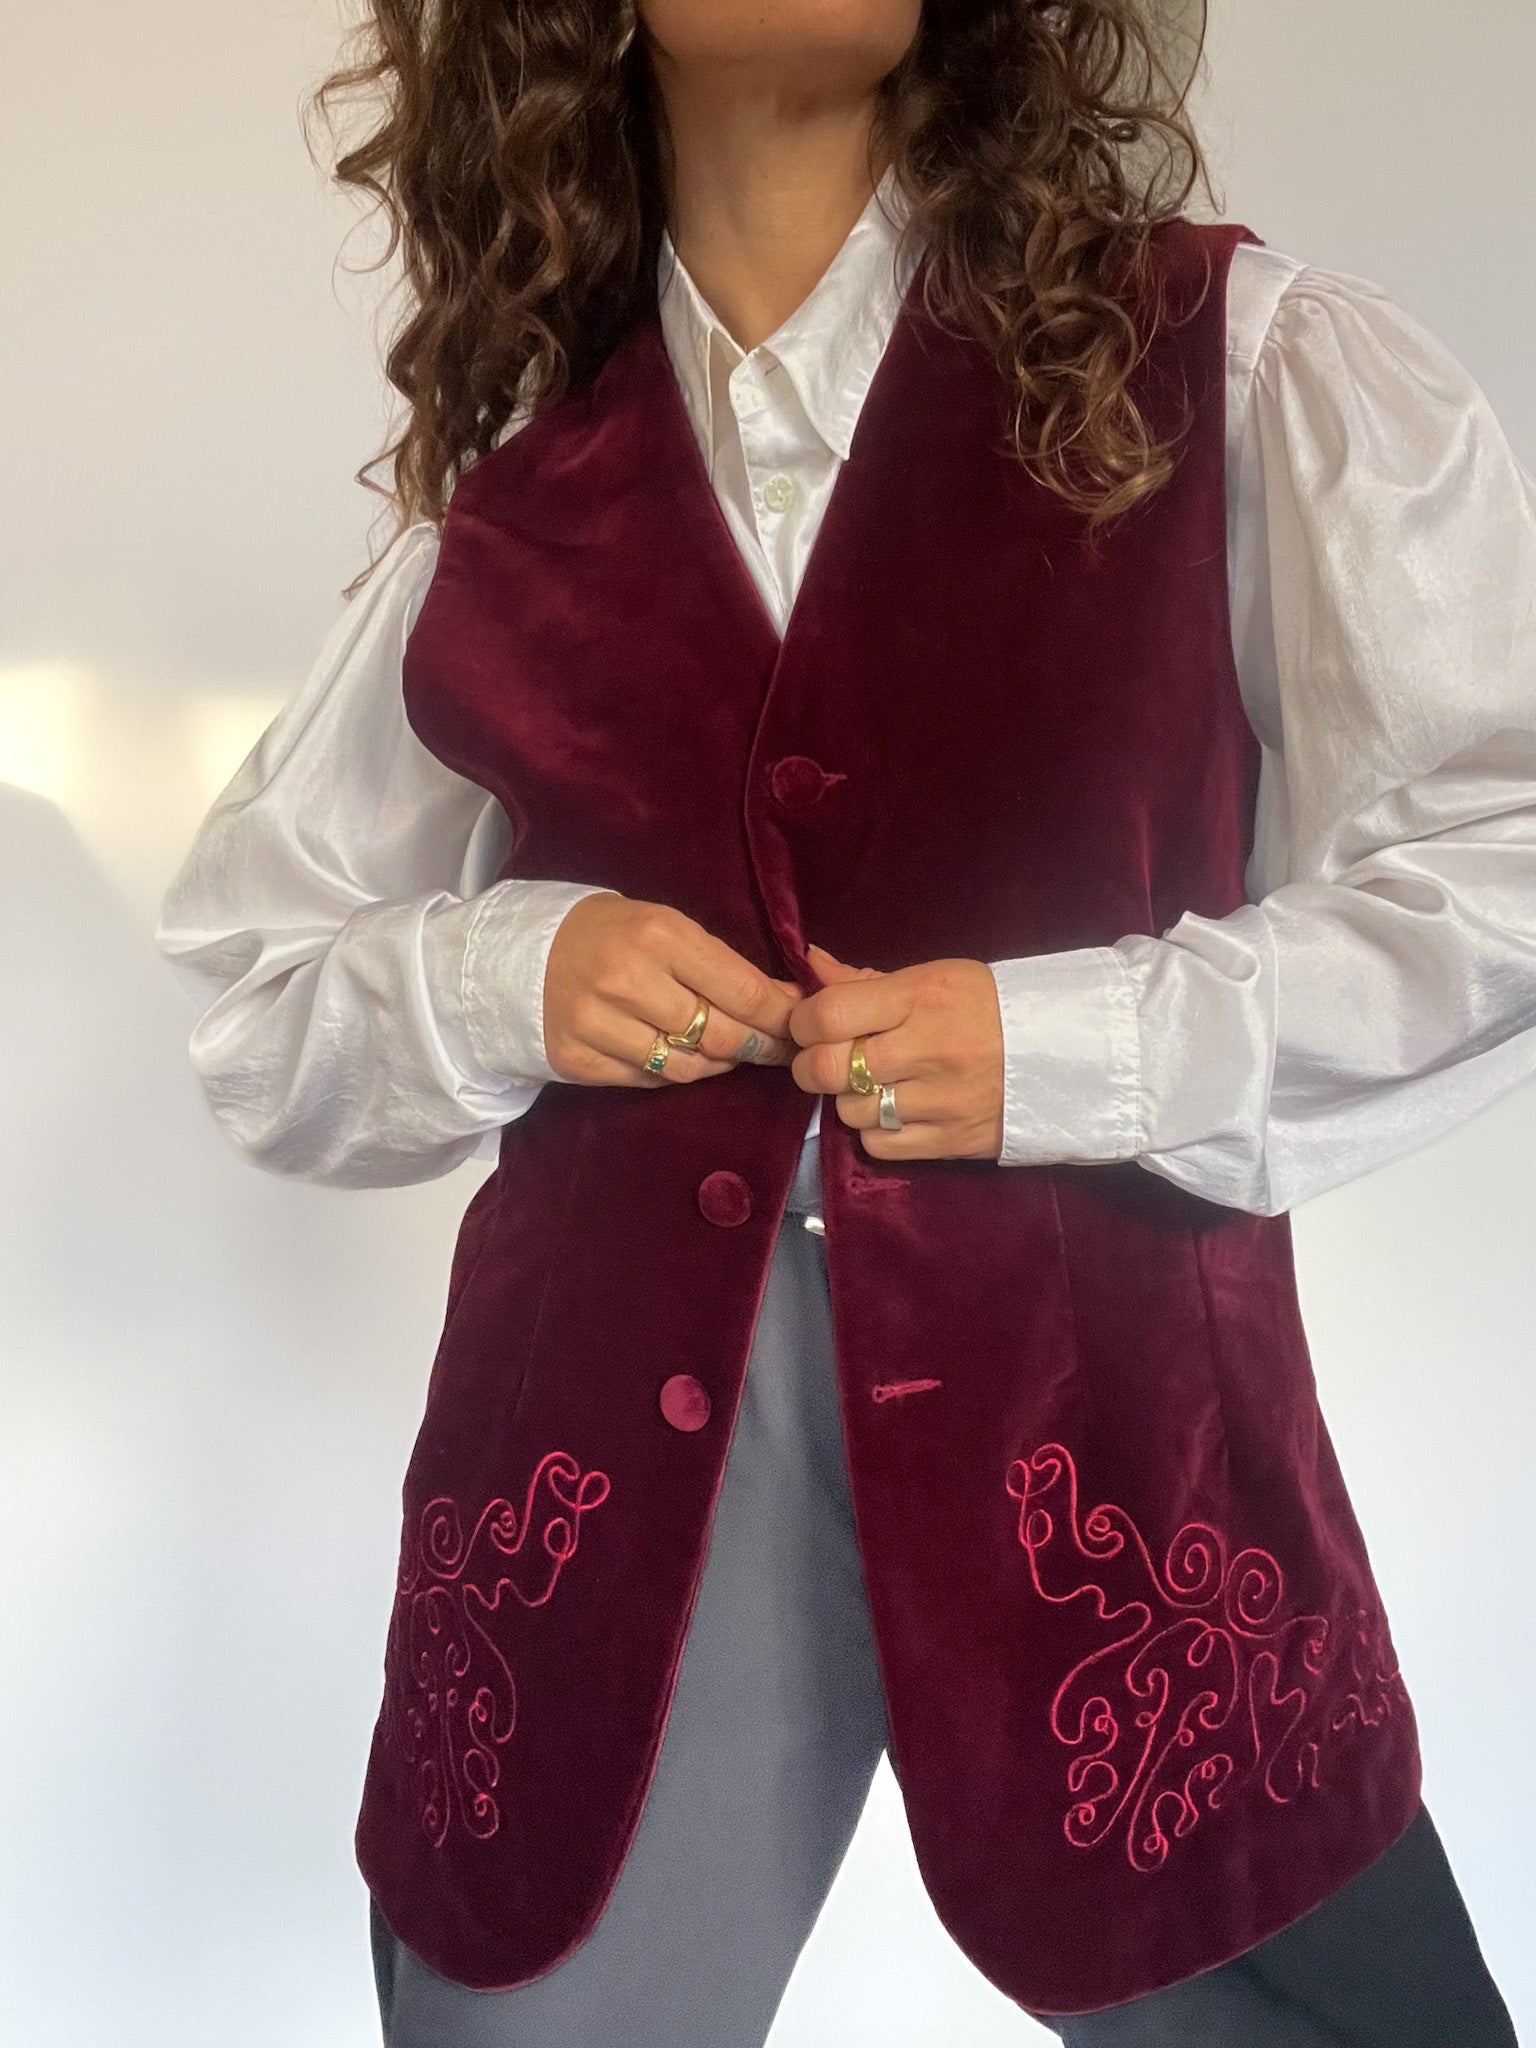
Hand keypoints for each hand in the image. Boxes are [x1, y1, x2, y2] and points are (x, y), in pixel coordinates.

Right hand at [543, 892, 802, 1087]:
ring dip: (717, 1065)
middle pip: (721, 1036)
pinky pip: (649, 1081)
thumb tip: (790, 999)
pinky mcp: (576, 1060)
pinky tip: (678, 1055)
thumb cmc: (609, 934)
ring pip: (687, 1068)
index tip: (802, 1026)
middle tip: (776, 1049)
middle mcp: (627, 980)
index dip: (782, 1016)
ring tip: (725, 1053)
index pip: (744, 991)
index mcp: (659, 935)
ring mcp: (596, 1024)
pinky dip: (673, 1073)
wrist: (519, 953)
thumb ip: (721, 964)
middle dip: (759, 1047)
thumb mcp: (665, 927)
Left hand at [788, 942, 1005, 1160]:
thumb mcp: (933, 977)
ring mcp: (940, 1100)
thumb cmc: (990, 1006)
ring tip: (872, 1085)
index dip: (802, 1022)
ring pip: (850, 1110)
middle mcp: (928, 1049)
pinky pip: (880, 1144)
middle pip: (829, 1068)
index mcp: (921, 997)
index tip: (807, 1026)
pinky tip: (892, 1112)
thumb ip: (865, 981)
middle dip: (811, 1066)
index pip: (829, 1014)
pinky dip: (875, 1131)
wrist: (1068, 1051)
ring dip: (849, 1099)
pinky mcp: (952, 1140)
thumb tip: (809, 965)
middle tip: (822, 1062)